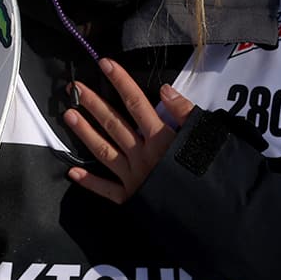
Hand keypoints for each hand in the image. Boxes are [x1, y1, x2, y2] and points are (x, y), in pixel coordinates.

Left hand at [64, 57, 196, 203]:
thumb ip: (185, 113)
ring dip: (85, 133)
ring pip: (104, 151)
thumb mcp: (206, 137)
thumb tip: (165, 90)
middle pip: (114, 124)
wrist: (210, 215)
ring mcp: (134, 177)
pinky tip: (73, 172)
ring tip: (68, 116)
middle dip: (93, 104)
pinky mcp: (132, 198)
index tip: (105, 64)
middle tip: (74, 88)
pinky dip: (90, 182)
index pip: (136, 103)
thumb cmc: (212, 174)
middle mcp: (143, 155)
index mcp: (161, 138)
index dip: (120, 82)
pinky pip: (107, 190)